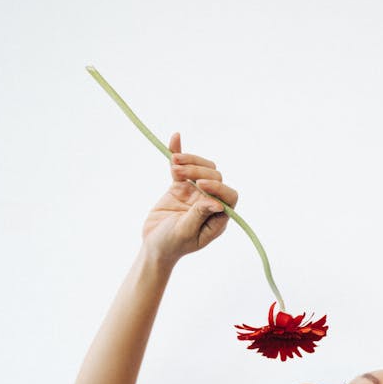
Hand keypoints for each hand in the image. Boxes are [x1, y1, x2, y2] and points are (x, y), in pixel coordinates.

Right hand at [140, 131, 238, 264]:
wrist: (153, 245)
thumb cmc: (171, 245)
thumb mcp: (185, 233)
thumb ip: (200, 215)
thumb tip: (218, 203)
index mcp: (217, 218)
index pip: (229, 196)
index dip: (219, 187)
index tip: (200, 185)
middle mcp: (210, 203)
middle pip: (214, 177)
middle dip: (198, 171)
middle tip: (179, 173)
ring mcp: (195, 193)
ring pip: (201, 169)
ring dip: (189, 161)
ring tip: (174, 163)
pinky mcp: (180, 187)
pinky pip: (182, 168)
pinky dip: (179, 153)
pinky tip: (175, 138)